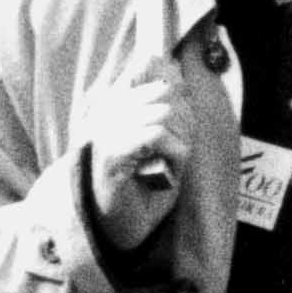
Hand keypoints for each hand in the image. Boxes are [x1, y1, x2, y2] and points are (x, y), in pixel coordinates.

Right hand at [79, 62, 192, 252]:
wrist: (122, 226)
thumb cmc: (145, 184)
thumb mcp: (162, 138)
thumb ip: (166, 105)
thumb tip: (176, 71)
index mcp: (117, 102)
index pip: (149, 66)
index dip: (177, 89)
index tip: (181, 122)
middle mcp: (107, 111)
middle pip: (164, 90)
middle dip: (185, 120)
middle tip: (179, 149)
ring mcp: (106, 131)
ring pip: (163, 113)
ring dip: (180, 140)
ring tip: (171, 163)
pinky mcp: (111, 154)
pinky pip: (155, 135)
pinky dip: (173, 152)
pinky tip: (166, 170)